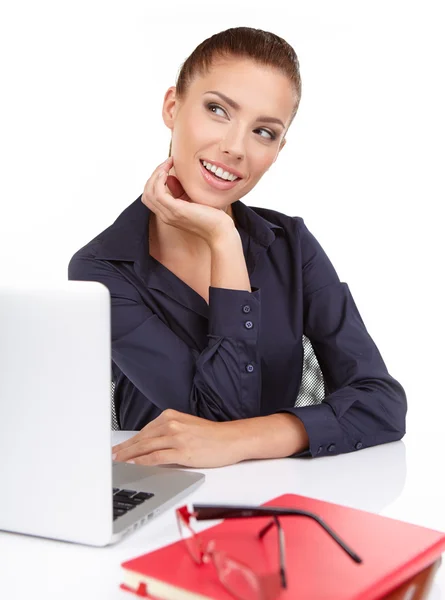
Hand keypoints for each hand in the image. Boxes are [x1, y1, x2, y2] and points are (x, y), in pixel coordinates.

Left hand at [111, 409, 245, 467]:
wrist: (231, 439)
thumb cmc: (211, 435)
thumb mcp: (186, 426)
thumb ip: (168, 431)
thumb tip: (150, 445)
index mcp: (170, 416)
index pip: (144, 431)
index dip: (128, 441)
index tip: (118, 448)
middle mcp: (171, 424)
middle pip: (141, 438)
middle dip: (124, 448)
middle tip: (111, 456)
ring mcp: (176, 437)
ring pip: (145, 447)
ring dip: (128, 455)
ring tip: (117, 462)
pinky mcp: (182, 451)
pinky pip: (156, 457)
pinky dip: (142, 461)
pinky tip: (134, 465)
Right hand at [141, 157, 233, 245]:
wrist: (220, 232)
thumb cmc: (212, 216)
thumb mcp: (193, 200)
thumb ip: (181, 191)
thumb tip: (172, 176)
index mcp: (168, 214)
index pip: (150, 196)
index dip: (155, 179)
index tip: (167, 166)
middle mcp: (165, 215)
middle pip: (146, 193)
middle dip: (153, 175)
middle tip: (166, 163)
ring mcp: (169, 214)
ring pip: (149, 192)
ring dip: (156, 174)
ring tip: (167, 164)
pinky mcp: (176, 210)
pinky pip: (158, 193)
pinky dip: (159, 180)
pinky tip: (167, 172)